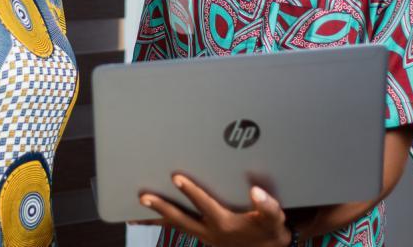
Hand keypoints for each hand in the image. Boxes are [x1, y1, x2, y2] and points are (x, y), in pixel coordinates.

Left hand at [137, 174, 290, 246]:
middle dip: (161, 207)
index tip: (175, 177)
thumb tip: (255, 191)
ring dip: (158, 216)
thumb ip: (267, 206)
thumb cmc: (270, 231)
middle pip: (181, 218)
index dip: (190, 191)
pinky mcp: (204, 236)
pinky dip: (167, 221)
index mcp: (224, 223)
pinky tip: (153, 215)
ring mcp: (205, 236)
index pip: (203, 204)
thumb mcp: (275, 219)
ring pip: (177, 224)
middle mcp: (210, 231)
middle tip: (143, 197)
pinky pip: (181, 227)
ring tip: (138, 207)